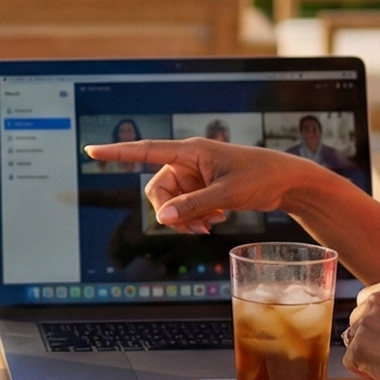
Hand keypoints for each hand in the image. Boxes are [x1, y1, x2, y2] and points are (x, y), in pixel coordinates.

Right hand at [83, 137, 322, 233]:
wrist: (287, 182)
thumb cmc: (262, 177)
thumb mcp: (227, 195)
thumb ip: (193, 206)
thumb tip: (162, 218)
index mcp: (191, 151)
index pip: (146, 151)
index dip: (118, 153)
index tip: (92, 150)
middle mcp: (189, 161)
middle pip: (158, 190)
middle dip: (171, 213)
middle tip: (196, 229)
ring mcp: (195, 175)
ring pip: (171, 202)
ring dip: (185, 219)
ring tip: (210, 226)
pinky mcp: (203, 187)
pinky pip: (185, 206)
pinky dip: (195, 218)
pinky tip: (216, 221)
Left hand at [343, 278, 379, 379]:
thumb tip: (367, 322)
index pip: (367, 300)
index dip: (378, 321)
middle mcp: (376, 299)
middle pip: (356, 319)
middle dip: (370, 336)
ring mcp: (364, 322)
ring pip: (352, 340)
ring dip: (368, 353)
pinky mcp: (358, 347)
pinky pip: (351, 361)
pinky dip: (365, 370)